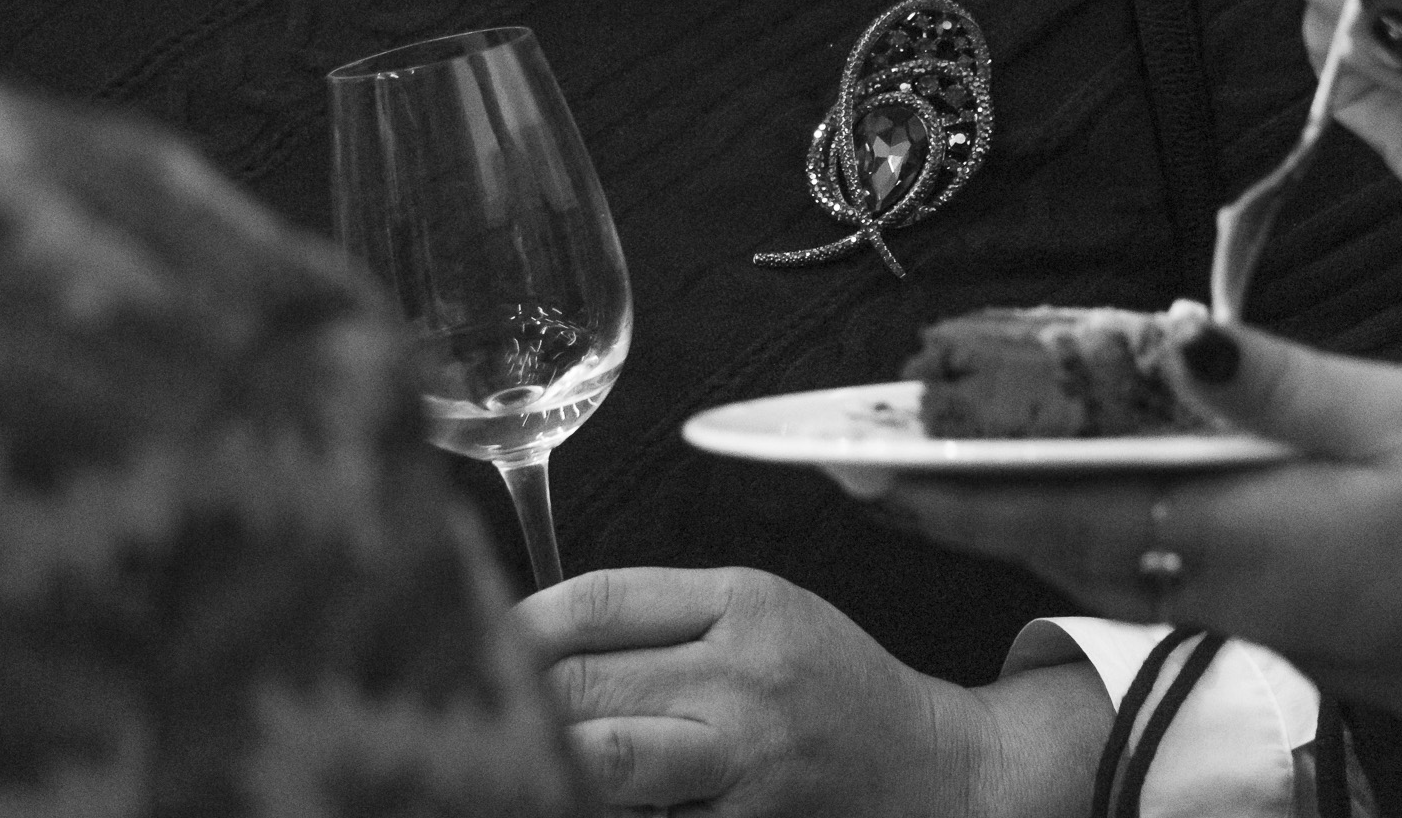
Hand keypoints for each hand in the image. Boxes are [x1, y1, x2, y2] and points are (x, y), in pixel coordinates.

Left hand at [516, 566, 1089, 817]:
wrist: (929, 767)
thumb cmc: (829, 681)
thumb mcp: (761, 607)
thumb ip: (660, 611)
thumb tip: (536, 630)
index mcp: (744, 603)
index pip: (599, 603)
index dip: (521, 622)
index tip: (480, 637)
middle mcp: (742, 681)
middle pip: (586, 686)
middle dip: (515, 697)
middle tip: (472, 702)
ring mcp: (742, 767)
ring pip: (602, 766)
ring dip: (545, 761)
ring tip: (508, 757)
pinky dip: (599, 808)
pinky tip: (571, 795)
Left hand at [887, 323, 1401, 743]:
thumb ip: (1278, 385)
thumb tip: (1173, 339)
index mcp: (1238, 540)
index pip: (1056, 509)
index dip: (949, 488)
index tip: (859, 466)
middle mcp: (1224, 591)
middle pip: (1056, 543)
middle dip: (955, 504)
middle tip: (867, 463)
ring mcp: (1258, 616)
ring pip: (1104, 562)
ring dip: (1016, 518)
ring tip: (948, 472)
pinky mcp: (1294, 624)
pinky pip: (1161, 573)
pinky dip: (1097, 530)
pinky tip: (1091, 495)